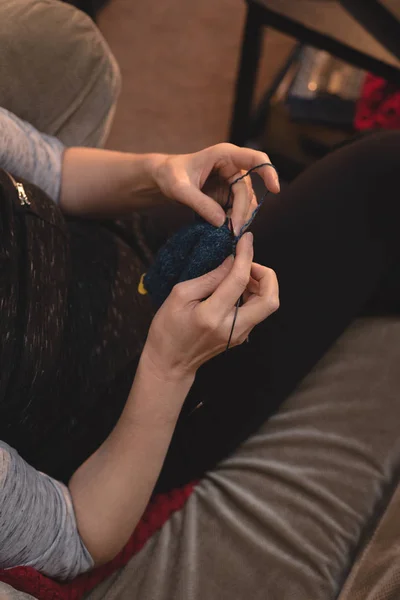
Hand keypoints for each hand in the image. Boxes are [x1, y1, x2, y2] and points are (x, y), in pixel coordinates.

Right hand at [143, 232, 278, 378]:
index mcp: (212, 315)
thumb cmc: (168, 328)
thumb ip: (209, 278)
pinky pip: (257, 311)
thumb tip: (231, 261)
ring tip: (239, 274)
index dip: (246, 256)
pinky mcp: (241, 336)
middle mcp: (232, 327)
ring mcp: (240, 334)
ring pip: (267, 305)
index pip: (239, 280)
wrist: (170, 363)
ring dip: (260, 284)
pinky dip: (253, 294)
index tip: (246, 239)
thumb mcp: (179, 295)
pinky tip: (236, 288)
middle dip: (266, 274)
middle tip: (247, 263)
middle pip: (270, 299)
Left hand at [150, 143, 279, 233]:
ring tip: (228, 233)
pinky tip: (225, 230)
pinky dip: (233, 220)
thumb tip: (222, 222)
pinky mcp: (228, 194)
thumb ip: (200, 204)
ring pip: (246, 202)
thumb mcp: (180, 189)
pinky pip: (237, 209)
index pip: (255, 159)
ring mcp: (232, 181)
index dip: (268, 172)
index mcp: (225, 155)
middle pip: (248, 190)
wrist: (164, 178)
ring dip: (239, 218)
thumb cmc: (170, 175)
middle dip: (242, 212)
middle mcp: (233, 167)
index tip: (274, 189)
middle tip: (233, 232)